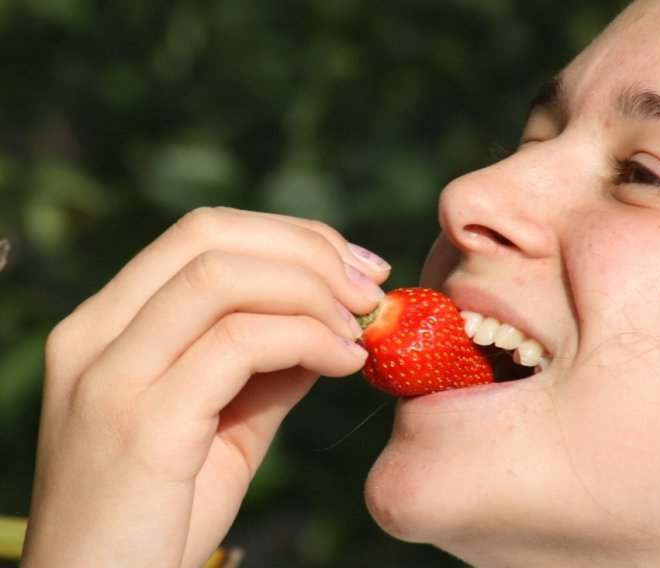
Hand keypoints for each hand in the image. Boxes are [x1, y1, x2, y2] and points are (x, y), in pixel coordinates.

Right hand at [21, 208, 389, 566]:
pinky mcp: (139, 423)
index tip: (357, 265)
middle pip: (210, 235)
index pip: (202, 235)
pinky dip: (306, 339)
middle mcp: (95, 335)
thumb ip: (268, 366)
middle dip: (308, 248)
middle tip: (370, 288)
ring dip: (312, 291)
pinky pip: (237, 344)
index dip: (291, 235)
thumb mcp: (224, 425)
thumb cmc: (164, 516)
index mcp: (107, 325)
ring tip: (361, 330)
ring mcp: (108, 375)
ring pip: (221, 277)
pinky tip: (346, 362)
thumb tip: (331, 320)